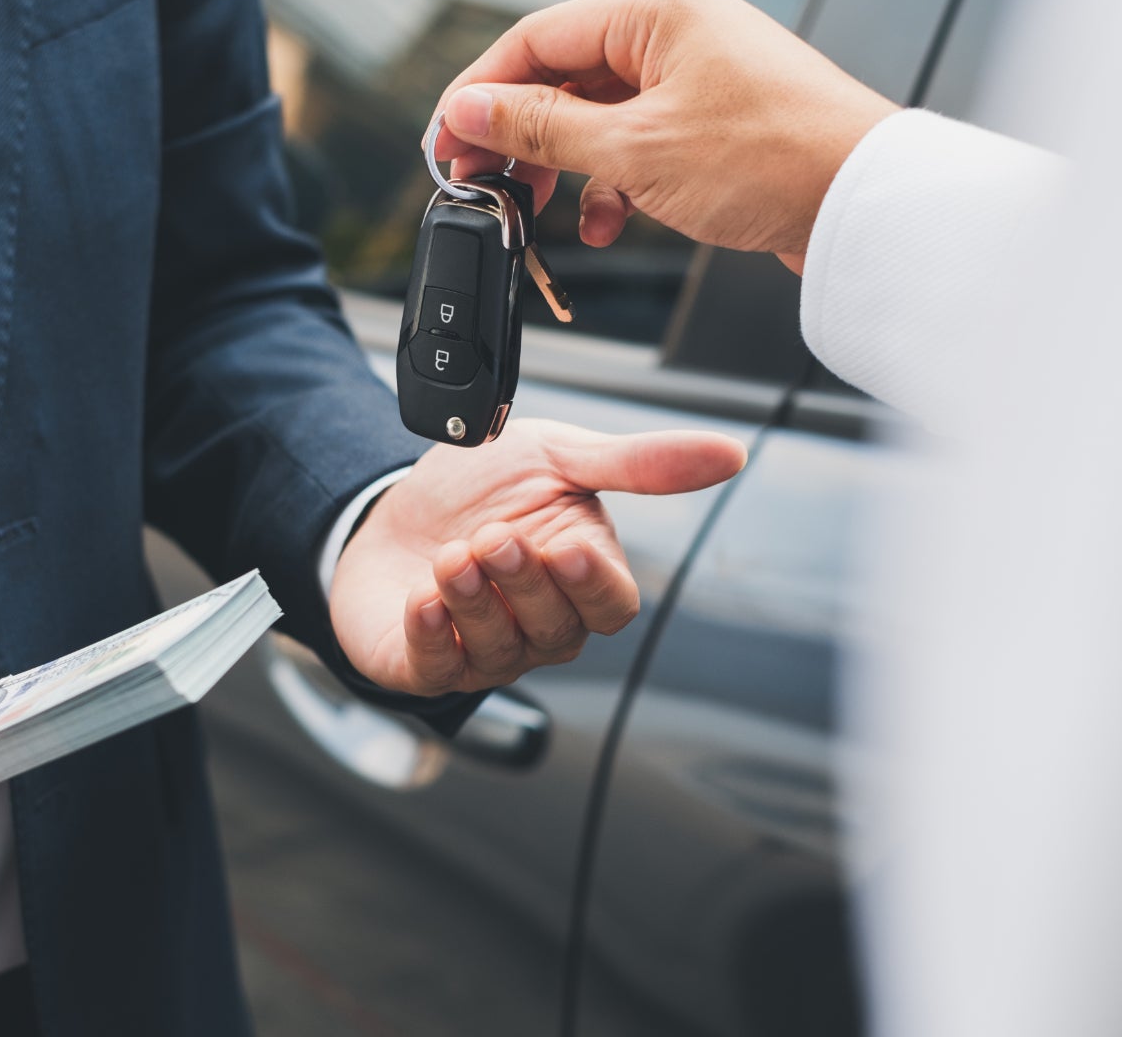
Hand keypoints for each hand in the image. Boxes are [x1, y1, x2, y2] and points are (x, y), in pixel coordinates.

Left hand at [332, 419, 744, 693]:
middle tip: (493, 536)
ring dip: (473, 603)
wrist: (391, 504)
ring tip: (450, 556)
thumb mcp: (559, 457)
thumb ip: (639, 463)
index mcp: (579, 578)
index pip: (611, 606)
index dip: (592, 584)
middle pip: (556, 629)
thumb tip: (730, 453)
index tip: (567, 548)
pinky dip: (429, 635)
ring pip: (498, 650)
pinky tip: (422, 600)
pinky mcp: (424, 664)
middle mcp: (538, 626)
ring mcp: (483, 651)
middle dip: (523, 584)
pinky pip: (435, 668)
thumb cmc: (482, 488)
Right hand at [428, 0, 898, 271]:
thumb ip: (540, 130)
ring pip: (597, 118)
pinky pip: (636, 145)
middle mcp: (673, 33)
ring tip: (541, 212)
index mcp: (654, 11)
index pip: (534, 41)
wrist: (865, 205)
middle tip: (482, 186)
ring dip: (564, 170)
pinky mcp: (712, 123)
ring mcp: (695, 77)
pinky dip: (612, 185)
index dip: (477, 95)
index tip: (444, 145)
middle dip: (519, 139)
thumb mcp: (633, 150)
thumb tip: (470, 112)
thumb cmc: (774, 159)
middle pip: (561, 78)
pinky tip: (606, 223)